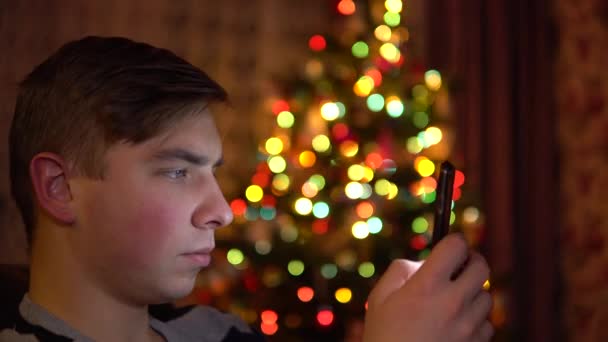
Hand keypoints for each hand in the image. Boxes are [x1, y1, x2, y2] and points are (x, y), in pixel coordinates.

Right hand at [362, 233, 492, 341]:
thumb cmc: (384, 336)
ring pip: (487, 295)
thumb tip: (424, 262)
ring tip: (454, 301)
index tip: (448, 247)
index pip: (456, 245)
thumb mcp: (381, 297)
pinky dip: (477, 319)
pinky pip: (488, 323)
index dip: (452, 241)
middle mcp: (453, 303)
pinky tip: (457, 324)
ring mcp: (468, 326)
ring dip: (474, 292)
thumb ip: (402, 271)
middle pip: (482, 266)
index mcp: (427, 286)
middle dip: (470, 262)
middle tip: (458, 267)